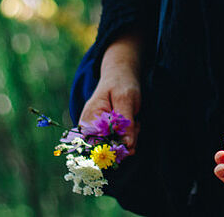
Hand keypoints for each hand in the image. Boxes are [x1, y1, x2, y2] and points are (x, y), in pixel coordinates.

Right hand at [79, 34, 141, 152]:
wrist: (119, 75)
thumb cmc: (120, 83)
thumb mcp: (126, 99)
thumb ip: (126, 123)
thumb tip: (128, 145)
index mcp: (89, 120)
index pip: (100, 146)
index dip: (118, 147)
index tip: (131, 140)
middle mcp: (88, 129)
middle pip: (108, 149)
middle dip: (127, 141)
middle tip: (135, 124)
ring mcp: (96, 132)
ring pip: (116, 147)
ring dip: (130, 137)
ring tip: (133, 120)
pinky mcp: (104, 133)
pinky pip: (118, 143)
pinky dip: (129, 136)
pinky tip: (131, 124)